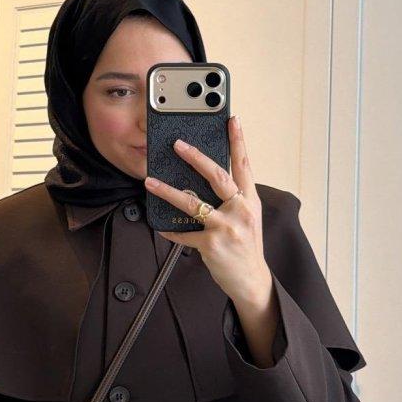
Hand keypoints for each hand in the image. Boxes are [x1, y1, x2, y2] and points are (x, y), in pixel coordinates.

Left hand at [145, 115, 272, 305]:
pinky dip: (171, 231)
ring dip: (168, 192)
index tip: (232, 120)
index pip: (244, 165)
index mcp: (249, 200)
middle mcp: (240, 210)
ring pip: (193, 203)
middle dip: (196, 158)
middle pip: (217, 177)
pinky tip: (161, 227)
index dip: (238, 141)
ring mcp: (226, 227)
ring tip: (150, 182)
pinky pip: (184, 234)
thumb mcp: (247, 217)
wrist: (252, 280)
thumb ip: (233, 198)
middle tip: (178, 144)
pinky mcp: (211, 244)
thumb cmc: (246, 246)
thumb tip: (208, 177)